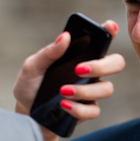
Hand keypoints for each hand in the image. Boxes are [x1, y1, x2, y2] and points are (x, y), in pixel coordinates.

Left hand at [14, 21, 124, 140]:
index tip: (109, 27)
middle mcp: (90, 72)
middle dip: (102, 66)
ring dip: (85, 90)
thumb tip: (65, 36)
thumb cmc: (29, 86)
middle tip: (78, 69)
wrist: (24, 113)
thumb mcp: (32, 67)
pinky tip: (63, 105)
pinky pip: (94, 110)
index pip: (102, 40)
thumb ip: (48, 53)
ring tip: (63, 91)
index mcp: (80, 56)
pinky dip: (79, 108)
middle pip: (116, 63)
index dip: (110, 32)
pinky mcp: (86, 110)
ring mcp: (91, 92)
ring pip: (106, 89)